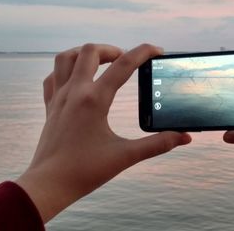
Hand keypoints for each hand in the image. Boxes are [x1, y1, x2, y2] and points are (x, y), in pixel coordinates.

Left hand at [15, 43, 190, 222]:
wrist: (49, 185)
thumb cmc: (85, 171)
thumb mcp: (126, 156)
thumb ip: (158, 144)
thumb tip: (184, 138)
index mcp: (94, 100)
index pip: (123, 65)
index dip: (144, 53)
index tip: (157, 51)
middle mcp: (74, 92)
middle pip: (90, 51)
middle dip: (112, 49)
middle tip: (125, 59)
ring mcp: (58, 97)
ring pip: (66, 57)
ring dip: (85, 53)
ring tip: (102, 61)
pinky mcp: (49, 107)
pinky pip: (53, 76)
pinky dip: (66, 70)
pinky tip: (77, 78)